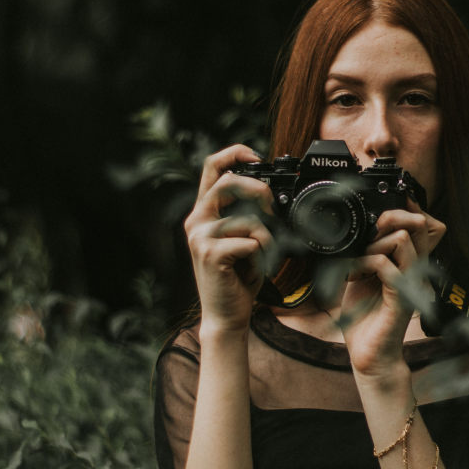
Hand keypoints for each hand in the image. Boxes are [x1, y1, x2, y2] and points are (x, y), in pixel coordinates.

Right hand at [184, 145, 274, 333]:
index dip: (234, 153)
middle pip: (229, 183)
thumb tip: (269, 194)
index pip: (212, 168)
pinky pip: (251, 242)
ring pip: (248, 220)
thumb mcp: (240, 241)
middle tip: (272, 209)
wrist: (226, 315)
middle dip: (259, 190)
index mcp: (203, 214)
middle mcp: (196, 221)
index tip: (256, 157)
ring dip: (266, 241)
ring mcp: (200, 237)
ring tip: (260, 259)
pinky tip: (252, 270)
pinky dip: (262, 256)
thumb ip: (244, 216)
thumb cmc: (237, 279)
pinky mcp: (211, 254)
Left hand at [342, 200, 445, 377]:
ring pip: (403, 239)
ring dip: (374, 244)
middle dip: (390, 217)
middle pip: (420, 224)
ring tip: (359, 261)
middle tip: (368, 233)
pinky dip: (364, 263)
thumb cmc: (365, 318)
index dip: (405, 210)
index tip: (379, 214)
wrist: (369, 354)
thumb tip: (358, 230)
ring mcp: (410, 283)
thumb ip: (365, 252)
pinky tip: (353, 275)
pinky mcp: (400, 298)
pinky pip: (386, 266)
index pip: (421, 225)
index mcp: (408, 263)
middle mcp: (414, 270)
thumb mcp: (361, 276)